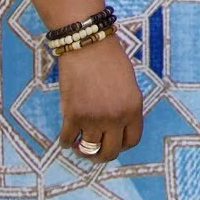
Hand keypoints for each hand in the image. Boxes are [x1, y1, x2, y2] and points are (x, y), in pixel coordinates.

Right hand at [55, 35, 143, 163]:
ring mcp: (94, 118)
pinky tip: (66, 138)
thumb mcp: (129, 85)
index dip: (121, 145)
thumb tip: (116, 128)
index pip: (132, 141)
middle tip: (94, 152)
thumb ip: (126, 107)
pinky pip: (68, 139)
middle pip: (110, 152)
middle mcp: (116, 117)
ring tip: (79, 145)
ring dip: (82, 150)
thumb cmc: (110, 59)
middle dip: (102, 155)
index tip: (113, 143)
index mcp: (133, 109)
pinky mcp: (73, 115)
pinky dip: (66, 141)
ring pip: (88, 149)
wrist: (88, 44)